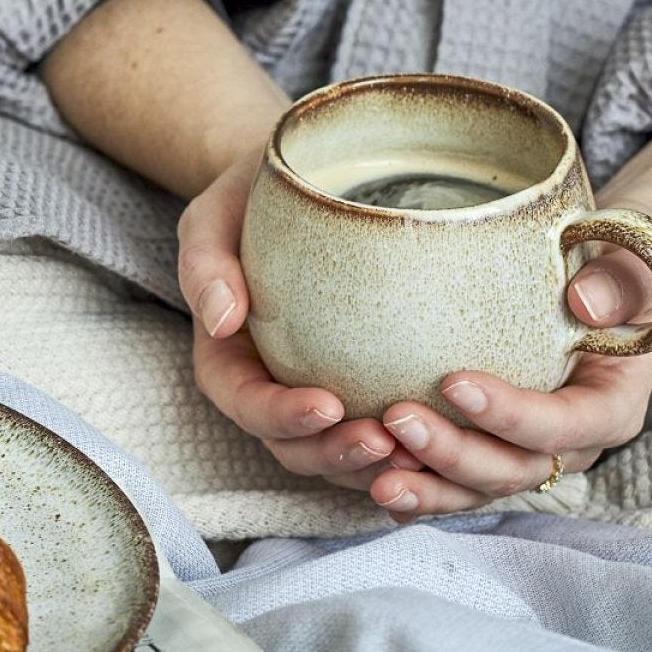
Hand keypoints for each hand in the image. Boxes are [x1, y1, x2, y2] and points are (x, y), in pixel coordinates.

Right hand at [176, 152, 400, 491]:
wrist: (308, 184)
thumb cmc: (252, 201)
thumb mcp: (214, 217)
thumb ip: (206, 264)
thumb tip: (221, 321)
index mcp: (229, 361)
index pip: (246, 403)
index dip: (282, 416)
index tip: (328, 404)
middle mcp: (270, 392)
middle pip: (294, 448)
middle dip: (336, 454)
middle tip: (385, 440)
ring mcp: (316, 399)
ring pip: (339, 459)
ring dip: (375, 467)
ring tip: (420, 456)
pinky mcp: (363, 396)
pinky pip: (381, 444)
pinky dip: (407, 457)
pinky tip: (445, 447)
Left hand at [366, 248, 651, 516]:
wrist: (607, 282)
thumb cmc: (621, 269)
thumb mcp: (637, 265)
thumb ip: (620, 281)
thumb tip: (587, 301)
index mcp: (611, 406)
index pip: (562, 425)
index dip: (509, 415)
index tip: (453, 383)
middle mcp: (571, 444)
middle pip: (513, 470)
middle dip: (453, 454)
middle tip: (397, 418)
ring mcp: (530, 453)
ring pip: (478, 488)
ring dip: (427, 485)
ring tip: (375, 477)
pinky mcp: (494, 448)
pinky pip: (455, 480)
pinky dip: (416, 483)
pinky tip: (371, 481)